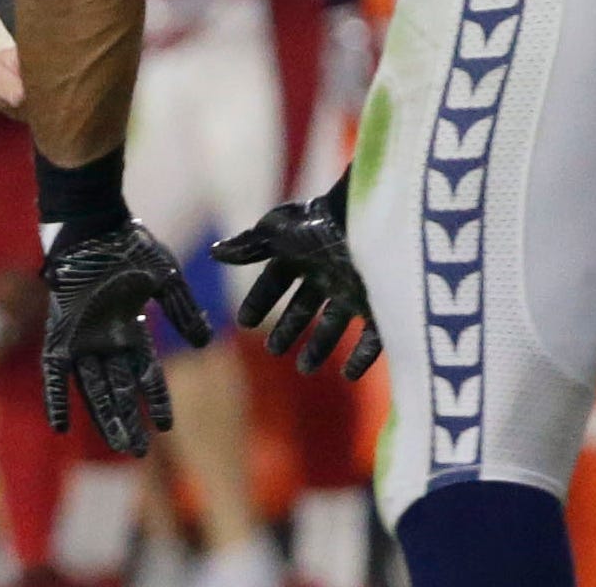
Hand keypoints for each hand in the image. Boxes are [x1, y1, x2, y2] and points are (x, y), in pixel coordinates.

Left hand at [41, 220, 209, 455]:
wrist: (92, 225)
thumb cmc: (129, 245)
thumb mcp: (166, 277)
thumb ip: (183, 309)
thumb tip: (204, 342)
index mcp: (131, 327)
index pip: (146, 373)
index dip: (155, 398)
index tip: (165, 424)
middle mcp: (106, 339)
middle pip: (118, 389)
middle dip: (127, 420)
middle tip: (134, 452)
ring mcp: (82, 338)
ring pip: (93, 387)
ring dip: (103, 416)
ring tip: (116, 446)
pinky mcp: (59, 332)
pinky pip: (55, 372)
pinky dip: (57, 398)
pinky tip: (60, 425)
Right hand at [212, 178, 382, 379]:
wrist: (369, 221)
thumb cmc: (318, 223)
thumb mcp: (276, 232)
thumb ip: (247, 246)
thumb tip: (214, 252)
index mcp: (302, 254)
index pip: (274, 281)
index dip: (259, 301)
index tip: (244, 323)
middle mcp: (327, 272)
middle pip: (303, 306)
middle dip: (288, 328)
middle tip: (274, 351)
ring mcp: (354, 289)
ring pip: (334, 324)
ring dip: (319, 347)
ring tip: (305, 369)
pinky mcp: (380, 303)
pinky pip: (372, 337)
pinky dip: (361, 358)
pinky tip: (348, 375)